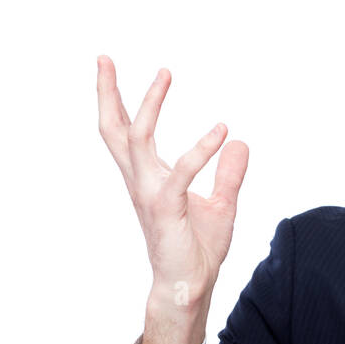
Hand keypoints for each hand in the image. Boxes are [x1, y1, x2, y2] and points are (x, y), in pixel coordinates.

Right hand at [96, 56, 248, 309]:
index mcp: (147, 178)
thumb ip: (228, 174)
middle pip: (114, 130)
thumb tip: (240, 142)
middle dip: (106, 93)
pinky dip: (201, 149)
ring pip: (138, 140)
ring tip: (165, 72)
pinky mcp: (167, 209)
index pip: (123, 133)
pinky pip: (181, 172)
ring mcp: (151, 194)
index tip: (107, 66)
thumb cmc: (198, 249)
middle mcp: (141, 181)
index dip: (113, 100)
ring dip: (150, 105)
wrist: (191, 286)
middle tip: (104, 57)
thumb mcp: (221, 204)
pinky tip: (222, 131)